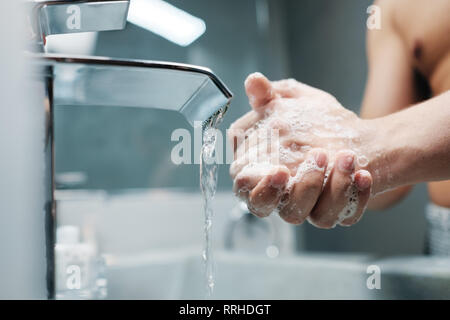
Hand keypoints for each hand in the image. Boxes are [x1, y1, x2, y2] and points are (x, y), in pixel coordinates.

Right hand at [228, 73, 373, 227]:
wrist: (352, 135)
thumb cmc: (314, 121)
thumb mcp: (291, 101)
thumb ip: (268, 95)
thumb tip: (253, 81)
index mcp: (259, 172)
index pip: (246, 189)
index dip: (259, 186)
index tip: (280, 169)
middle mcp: (280, 194)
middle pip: (270, 211)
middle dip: (295, 188)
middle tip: (317, 158)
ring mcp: (308, 206)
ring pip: (310, 216)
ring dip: (330, 188)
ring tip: (346, 156)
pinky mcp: (336, 211)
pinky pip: (342, 216)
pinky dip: (355, 196)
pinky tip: (362, 174)